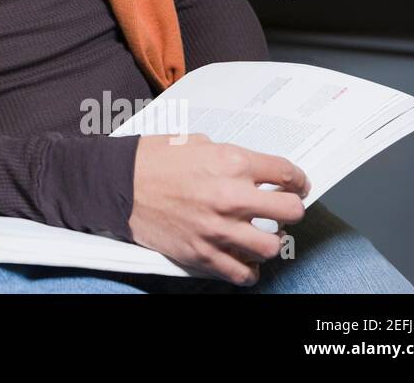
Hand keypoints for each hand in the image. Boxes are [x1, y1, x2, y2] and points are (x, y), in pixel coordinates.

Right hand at [127, 133, 309, 285]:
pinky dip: (248, 269)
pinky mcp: (201, 252)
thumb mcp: (194, 142)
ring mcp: (217, 228)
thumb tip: (250, 170)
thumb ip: (227, 156)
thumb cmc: (150, 159)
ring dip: (271, 240)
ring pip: (272, 245)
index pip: (286, 174)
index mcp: (230, 162)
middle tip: (283, 209)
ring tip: (262, 234)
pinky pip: (241, 272)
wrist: (115, 183)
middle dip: (291, 208)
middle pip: (290, 211)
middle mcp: (230, 196)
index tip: (296, 185)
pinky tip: (245, 260)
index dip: (297, 180)